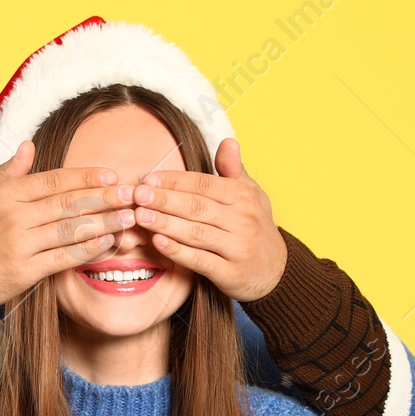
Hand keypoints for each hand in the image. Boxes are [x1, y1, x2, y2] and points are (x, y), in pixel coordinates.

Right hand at [0, 141, 136, 310]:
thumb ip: (8, 172)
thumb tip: (29, 145)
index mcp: (5, 193)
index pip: (54, 179)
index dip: (86, 177)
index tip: (111, 175)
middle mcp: (14, 215)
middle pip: (68, 202)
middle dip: (104, 196)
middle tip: (132, 193)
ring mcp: (19, 243)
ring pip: (70, 228)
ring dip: (104, 221)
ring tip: (129, 217)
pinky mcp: (23, 271)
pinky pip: (63, 257)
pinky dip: (87, 249)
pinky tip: (106, 242)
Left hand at [133, 138, 287, 301]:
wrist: (277, 271)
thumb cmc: (255, 226)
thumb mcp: (252, 194)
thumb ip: (234, 170)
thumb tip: (227, 141)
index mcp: (243, 197)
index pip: (204, 184)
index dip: (175, 181)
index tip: (149, 179)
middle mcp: (242, 220)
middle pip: (197, 207)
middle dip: (165, 200)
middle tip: (137, 195)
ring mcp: (238, 248)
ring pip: (196, 233)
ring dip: (166, 224)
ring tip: (140, 216)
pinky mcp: (231, 273)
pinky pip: (201, 261)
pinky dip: (179, 252)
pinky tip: (158, 243)